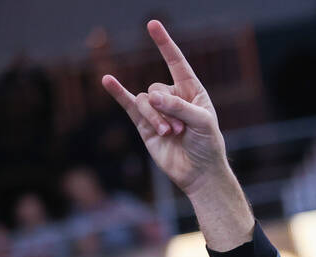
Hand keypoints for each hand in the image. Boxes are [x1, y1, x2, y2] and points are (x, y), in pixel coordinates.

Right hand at [101, 21, 228, 198]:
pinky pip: (128, 104)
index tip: (152, 24)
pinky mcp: (144, 124)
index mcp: (191, 91)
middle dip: (167, 109)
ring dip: (156, 118)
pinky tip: (108, 81)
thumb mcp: (202, 123)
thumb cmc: (207, 146)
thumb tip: (152, 97)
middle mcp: (172, 97)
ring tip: (171, 134)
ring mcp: (157, 110)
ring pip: (144, 102)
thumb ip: (179, 107)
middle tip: (180, 129)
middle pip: (157, 89)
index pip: (176, 63)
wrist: (198, 173)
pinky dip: (118, 93)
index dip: (164, 44)